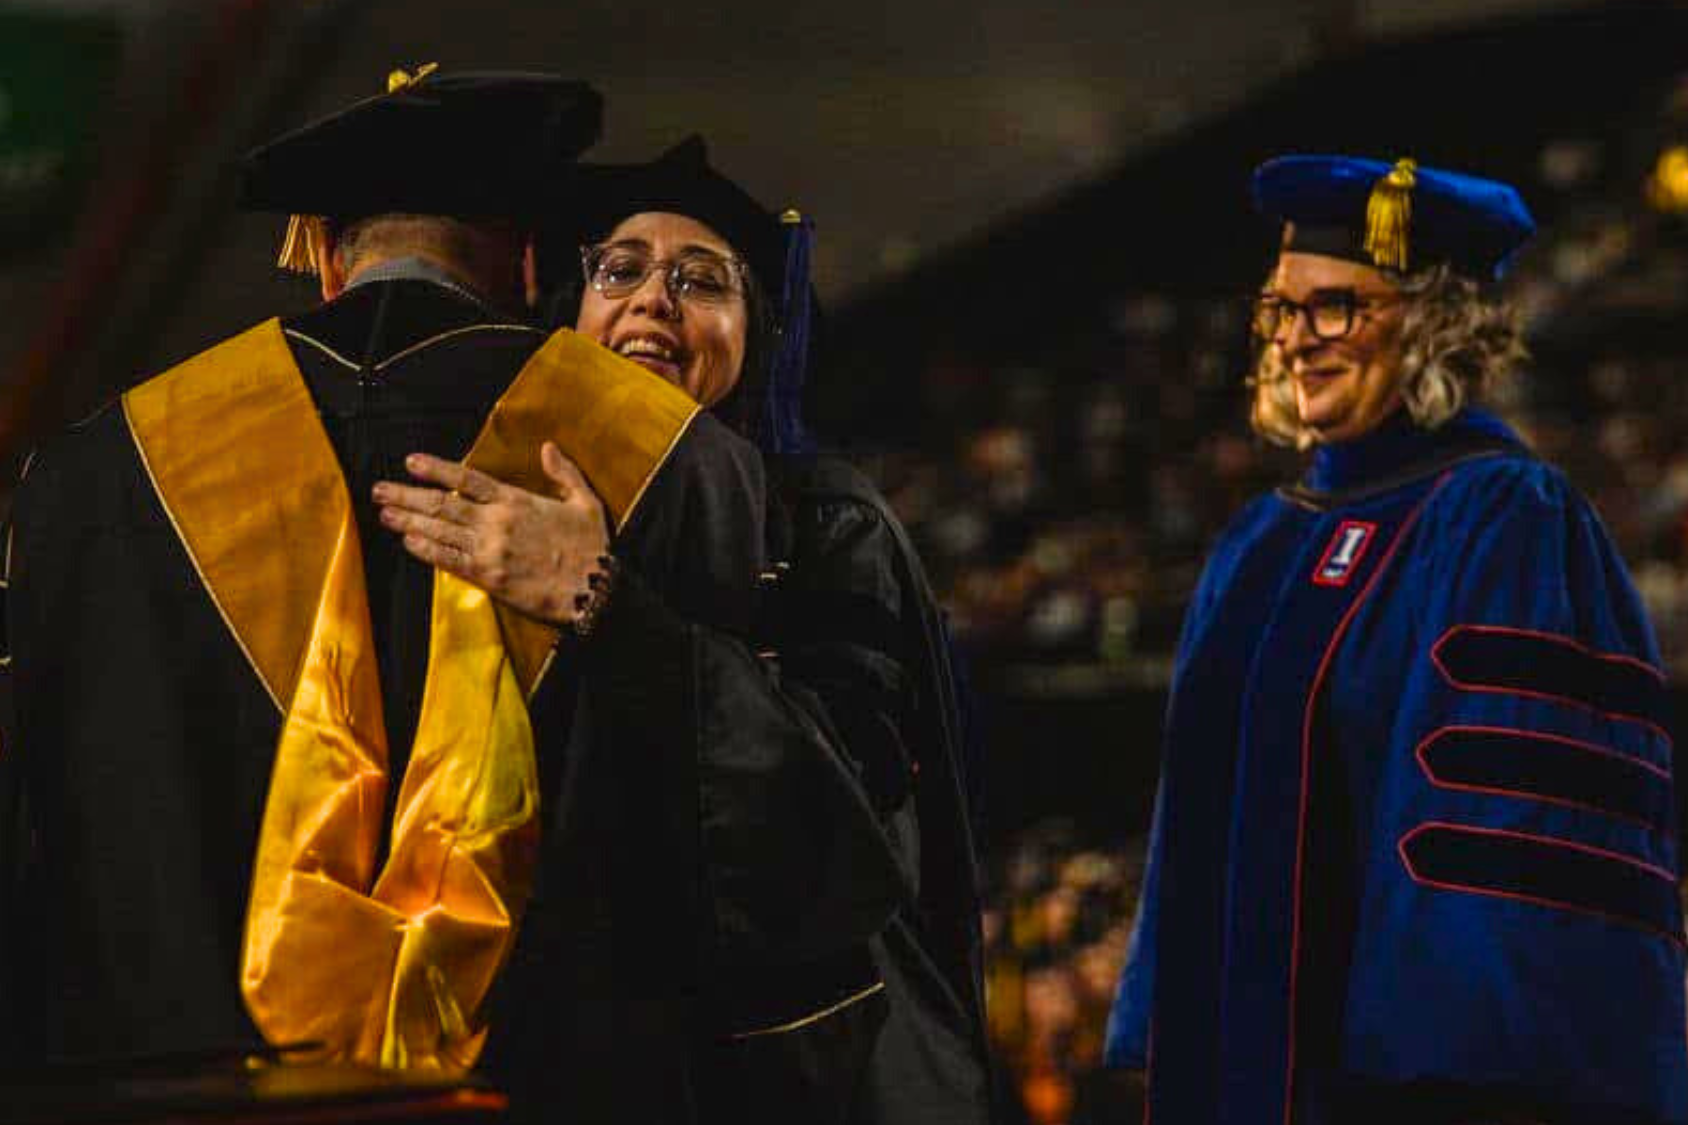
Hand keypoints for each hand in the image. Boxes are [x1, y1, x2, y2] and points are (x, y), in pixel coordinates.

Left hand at [373, 443, 611, 627]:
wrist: (594, 590)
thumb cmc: (591, 546)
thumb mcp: (585, 502)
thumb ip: (564, 473)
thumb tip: (548, 447)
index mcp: (516, 501)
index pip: (467, 479)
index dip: (437, 469)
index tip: (411, 462)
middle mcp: (497, 522)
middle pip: (443, 504)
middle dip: (408, 496)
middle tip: (380, 490)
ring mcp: (490, 550)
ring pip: (440, 532)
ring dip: (408, 521)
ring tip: (384, 513)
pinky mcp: (489, 577)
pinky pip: (450, 561)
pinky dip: (427, 551)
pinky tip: (408, 542)